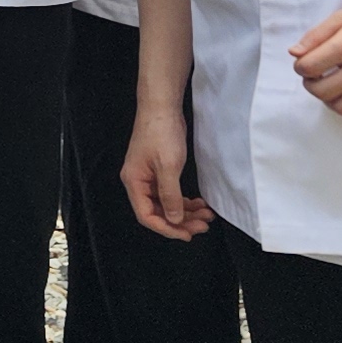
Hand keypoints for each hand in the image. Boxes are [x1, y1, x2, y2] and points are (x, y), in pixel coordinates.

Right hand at [122, 96, 210, 237]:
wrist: (161, 107)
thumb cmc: (161, 134)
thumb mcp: (168, 167)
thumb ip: (170, 196)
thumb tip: (174, 220)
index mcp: (134, 182)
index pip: (147, 215)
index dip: (167, 228)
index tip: (188, 234)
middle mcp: (139, 182)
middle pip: (157, 212)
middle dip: (181, 221)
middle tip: (203, 225)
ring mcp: (149, 176)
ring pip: (166, 204)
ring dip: (186, 212)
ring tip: (207, 215)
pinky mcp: (159, 171)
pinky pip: (171, 193)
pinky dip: (185, 201)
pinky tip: (199, 203)